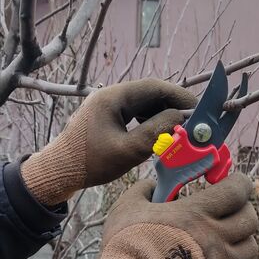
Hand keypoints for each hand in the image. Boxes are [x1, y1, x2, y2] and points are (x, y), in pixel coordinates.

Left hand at [21, 80, 195, 205]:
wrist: (60, 171)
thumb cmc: (90, 163)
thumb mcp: (128, 150)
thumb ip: (157, 132)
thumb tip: (182, 118)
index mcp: (113, 97)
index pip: (154, 87)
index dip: (179, 96)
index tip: (199, 109)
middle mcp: (111, 95)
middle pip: (150, 93)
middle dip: (174, 105)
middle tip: (194, 121)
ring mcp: (109, 105)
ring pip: (144, 103)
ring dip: (164, 113)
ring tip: (180, 128)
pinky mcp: (108, 116)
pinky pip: (135, 112)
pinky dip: (151, 120)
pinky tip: (160, 133)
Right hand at [78, 173, 257, 258]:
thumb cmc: (126, 246)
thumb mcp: (127, 207)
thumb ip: (143, 190)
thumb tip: (152, 184)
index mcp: (196, 212)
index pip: (238, 191)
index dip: (240, 183)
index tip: (232, 181)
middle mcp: (215, 236)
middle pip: (251, 218)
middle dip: (243, 209)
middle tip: (229, 209)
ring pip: (251, 246)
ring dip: (241, 238)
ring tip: (224, 236)